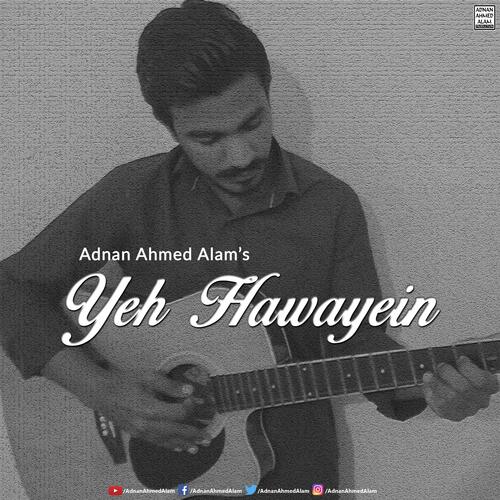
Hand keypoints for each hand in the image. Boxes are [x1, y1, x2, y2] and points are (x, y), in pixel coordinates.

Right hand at [95, 365, 213, 452]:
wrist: (101, 393)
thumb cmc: (125, 382)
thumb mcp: (148, 376)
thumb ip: (169, 384)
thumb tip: (189, 390)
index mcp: (150, 408)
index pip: (178, 413)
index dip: (190, 407)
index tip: (196, 399)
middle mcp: (146, 424)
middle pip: (175, 432)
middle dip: (193, 435)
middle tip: (208, 438)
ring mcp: (141, 432)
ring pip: (167, 441)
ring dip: (184, 444)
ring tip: (198, 447)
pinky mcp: (137, 434)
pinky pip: (157, 443)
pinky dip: (170, 446)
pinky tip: (179, 448)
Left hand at [423, 356, 498, 420]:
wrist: (450, 388)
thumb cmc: (460, 373)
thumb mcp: (464, 364)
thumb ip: (461, 360)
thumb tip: (451, 354)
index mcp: (488, 385)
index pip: (482, 380)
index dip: (469, 369)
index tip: (460, 359)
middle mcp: (480, 400)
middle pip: (464, 389)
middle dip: (448, 373)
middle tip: (441, 365)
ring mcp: (466, 409)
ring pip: (451, 398)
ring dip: (438, 383)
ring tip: (431, 374)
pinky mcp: (451, 414)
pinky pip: (440, 404)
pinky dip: (431, 390)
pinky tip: (428, 381)